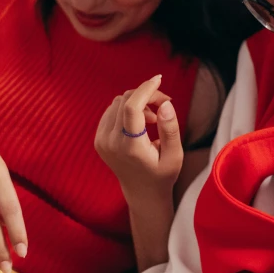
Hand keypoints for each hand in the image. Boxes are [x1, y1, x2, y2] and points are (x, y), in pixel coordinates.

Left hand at [95, 75, 183, 205]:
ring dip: (137, 101)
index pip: (132, 107)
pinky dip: (127, 108)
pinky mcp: (98, 139)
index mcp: (130, 147)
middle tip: (165, 104)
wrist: (142, 193)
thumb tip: (165, 103)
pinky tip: (141, 121)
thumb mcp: (175, 155)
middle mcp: (111, 143)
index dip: (146, 89)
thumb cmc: (162, 175)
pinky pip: (111, 110)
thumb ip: (170, 128)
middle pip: (125, 100)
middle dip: (146, 95)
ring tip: (154, 117)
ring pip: (118, 102)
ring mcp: (101, 141)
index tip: (159, 79)